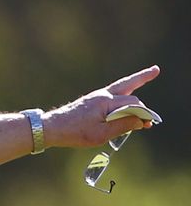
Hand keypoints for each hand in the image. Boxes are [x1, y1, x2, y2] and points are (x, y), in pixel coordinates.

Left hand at [42, 65, 160, 148]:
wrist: (52, 127)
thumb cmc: (75, 132)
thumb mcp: (101, 134)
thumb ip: (122, 126)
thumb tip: (141, 120)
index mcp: (106, 102)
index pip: (133, 104)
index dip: (143, 114)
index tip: (148, 125)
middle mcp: (103, 95)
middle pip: (130, 92)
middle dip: (142, 105)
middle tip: (150, 120)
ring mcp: (97, 96)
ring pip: (122, 85)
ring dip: (138, 80)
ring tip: (154, 71)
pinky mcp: (93, 100)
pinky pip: (115, 92)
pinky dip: (126, 90)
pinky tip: (131, 87)